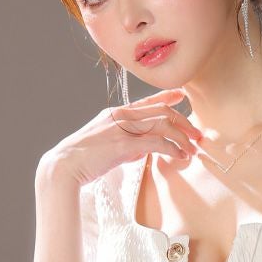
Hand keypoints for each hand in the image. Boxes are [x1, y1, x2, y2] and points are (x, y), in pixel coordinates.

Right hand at [37, 86, 203, 188]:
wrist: (64, 166)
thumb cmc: (83, 160)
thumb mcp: (106, 145)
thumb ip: (125, 144)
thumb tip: (142, 151)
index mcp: (115, 113)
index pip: (147, 101)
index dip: (166, 97)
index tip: (181, 95)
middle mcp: (121, 116)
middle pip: (162, 111)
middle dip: (184, 122)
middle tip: (197, 134)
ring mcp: (122, 129)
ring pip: (163, 125)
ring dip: (182, 137)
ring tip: (192, 149)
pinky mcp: (124, 144)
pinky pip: (156, 143)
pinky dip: (173, 149)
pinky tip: (180, 156)